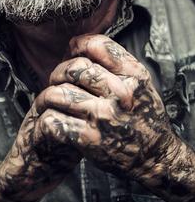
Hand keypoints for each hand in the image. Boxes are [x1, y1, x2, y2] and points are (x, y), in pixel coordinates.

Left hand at [45, 33, 176, 182]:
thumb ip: (115, 63)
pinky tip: (50, 120)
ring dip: (47, 96)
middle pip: (74, 68)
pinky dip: (46, 119)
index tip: (72, 50)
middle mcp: (119, 94)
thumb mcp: (140, 83)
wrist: (155, 158)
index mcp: (132, 76)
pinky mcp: (89, 138)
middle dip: (58, 72)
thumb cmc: (144, 116)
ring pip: (58, 93)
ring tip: (47, 100)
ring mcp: (103, 116)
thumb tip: (79, 44)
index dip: (78, 45)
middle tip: (56, 79)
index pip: (97, 45)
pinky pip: (54, 120)